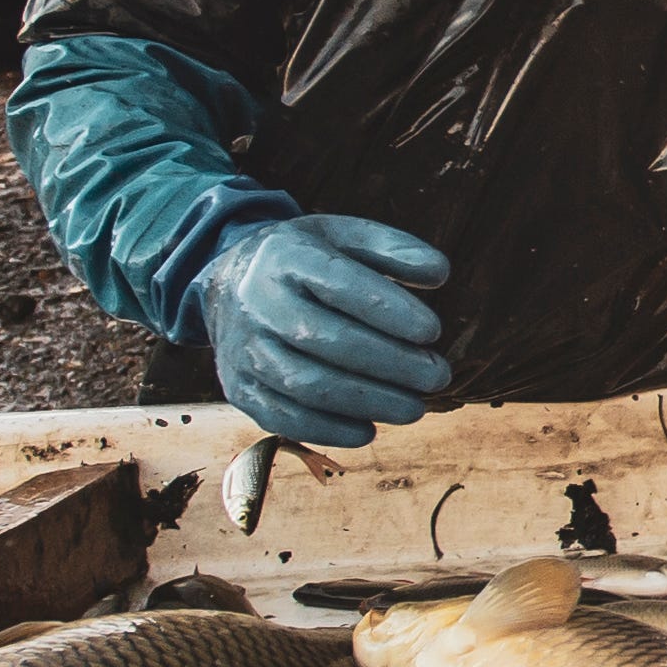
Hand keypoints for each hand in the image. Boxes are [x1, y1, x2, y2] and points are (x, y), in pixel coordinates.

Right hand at [196, 214, 451, 449]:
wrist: (227, 285)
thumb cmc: (304, 262)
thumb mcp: (342, 236)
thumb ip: (393, 249)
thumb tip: (439, 273)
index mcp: (286, 256)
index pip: (339, 283)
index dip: (389, 310)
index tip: (432, 332)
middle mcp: (258, 302)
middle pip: (327, 340)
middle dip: (391, 363)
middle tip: (437, 377)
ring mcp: (244, 349)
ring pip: (307, 384)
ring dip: (368, 402)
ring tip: (415, 408)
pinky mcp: (239, 388)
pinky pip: (282, 418)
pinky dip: (329, 430)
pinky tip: (369, 430)